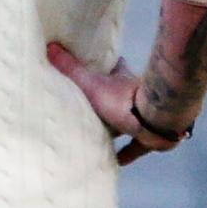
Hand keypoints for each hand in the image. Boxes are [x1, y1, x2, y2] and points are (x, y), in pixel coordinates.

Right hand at [45, 43, 186, 165]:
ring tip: (104, 135)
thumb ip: (72, 69)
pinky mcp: (152, 137)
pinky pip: (137, 146)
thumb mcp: (92, 84)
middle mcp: (136, 94)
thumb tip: (50, 46)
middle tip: (95, 105)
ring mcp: (147, 116)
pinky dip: (128, 153)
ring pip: (132, 119)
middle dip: (112, 97)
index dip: (108, 65)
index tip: (98, 65)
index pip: (116, 66)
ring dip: (121, 125)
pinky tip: (118, 161)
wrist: (156, 119)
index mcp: (123, 78)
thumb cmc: (122, 99)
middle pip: (123, 93)